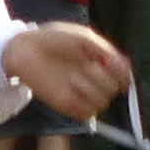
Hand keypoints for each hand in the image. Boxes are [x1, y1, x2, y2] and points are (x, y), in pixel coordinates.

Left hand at [1, 19, 131, 121]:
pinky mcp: (69, 106)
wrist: (25, 50)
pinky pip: (87, 113)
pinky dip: (82, 103)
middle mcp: (95, 79)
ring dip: (90, 89)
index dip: (121, 73)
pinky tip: (70, 89)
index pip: (124, 75)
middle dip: (102, 78)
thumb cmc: (53, 39)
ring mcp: (82, 94)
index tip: (110, 63)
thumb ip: (105, 51)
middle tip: (85, 67)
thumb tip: (125, 67)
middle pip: (115, 90)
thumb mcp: (84, 37)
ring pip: (103, 103)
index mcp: (101, 62)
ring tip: (73, 77)